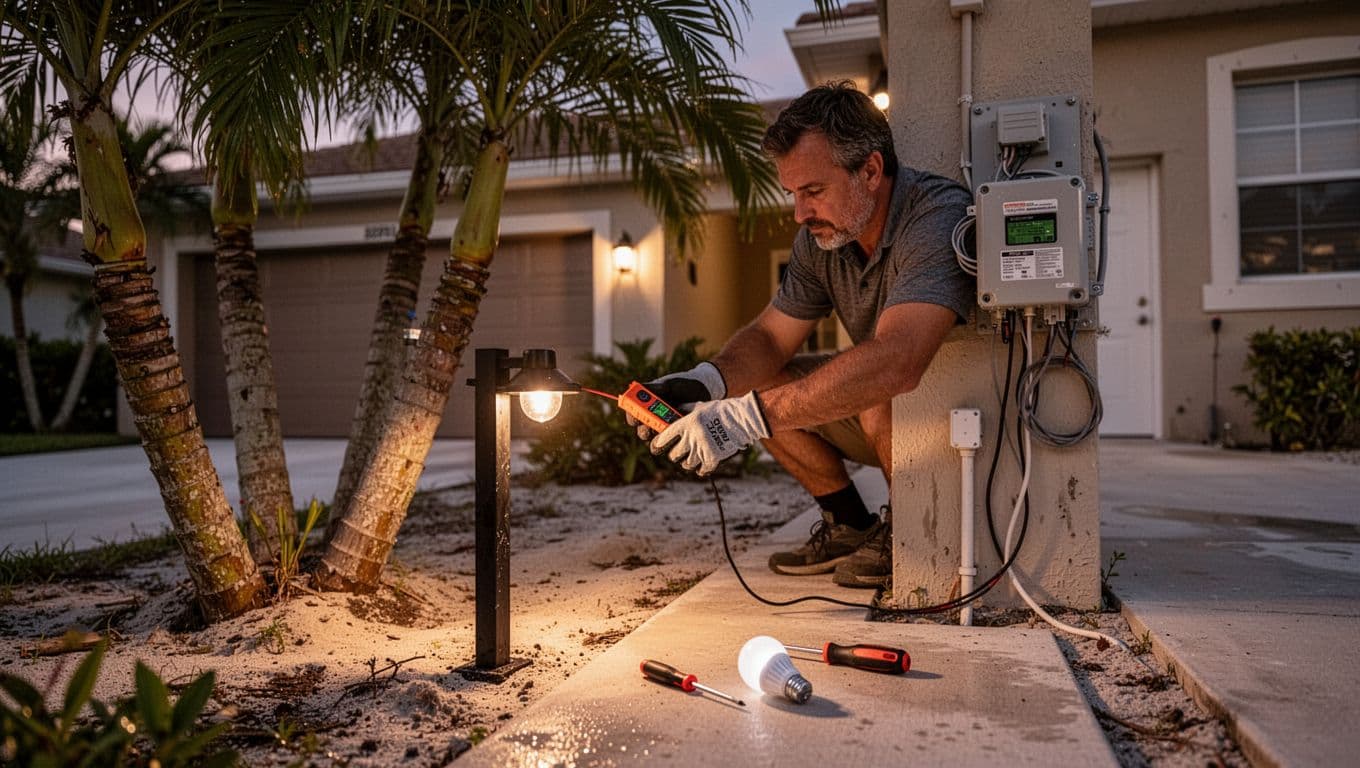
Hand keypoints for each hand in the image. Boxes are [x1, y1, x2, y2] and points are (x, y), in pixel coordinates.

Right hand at [626, 361, 726, 439]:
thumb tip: (640, 389)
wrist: (704, 391)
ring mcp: (665, 431)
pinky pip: (672, 447)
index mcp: (646, 409)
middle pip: (642, 433)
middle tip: (652, 429)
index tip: (637, 419)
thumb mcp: (669, 385)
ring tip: (670, 432)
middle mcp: (653, 422)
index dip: (632, 419)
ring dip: (661, 439)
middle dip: (646, 432)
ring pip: (656, 443)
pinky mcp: (678, 438)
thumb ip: (655, 388)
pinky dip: (675, 444)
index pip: (633, 417)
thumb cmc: (683, 385)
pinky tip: (682, 436)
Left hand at [650, 391, 769, 475]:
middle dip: (675, 455)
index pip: (664, 438)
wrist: (741, 419)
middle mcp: (691, 438)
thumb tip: (673, 410)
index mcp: (686, 424)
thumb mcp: (699, 406)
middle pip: (674, 455)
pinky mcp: (713, 459)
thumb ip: (684, 410)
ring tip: (691, 459)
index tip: (657, 446)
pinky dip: (701, 469)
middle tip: (678, 453)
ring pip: (686, 465)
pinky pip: (701, 471)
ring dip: (687, 463)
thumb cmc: (720, 410)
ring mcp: (702, 449)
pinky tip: (703, 465)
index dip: (658, 444)